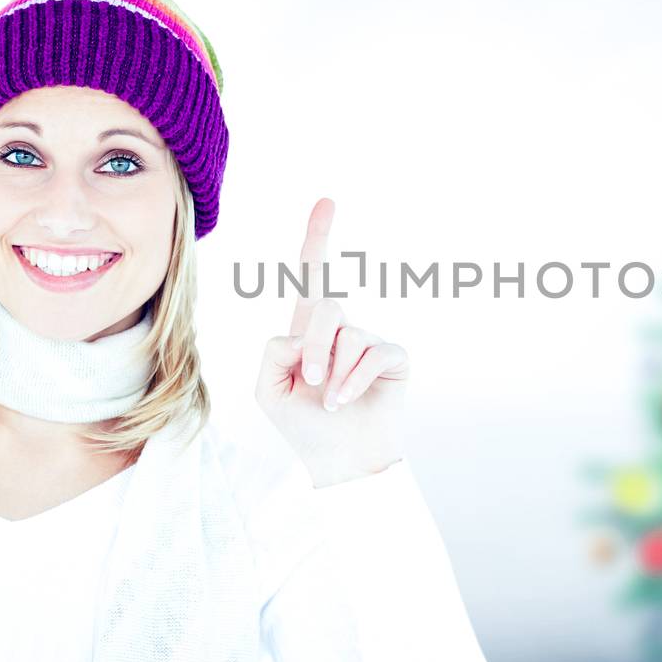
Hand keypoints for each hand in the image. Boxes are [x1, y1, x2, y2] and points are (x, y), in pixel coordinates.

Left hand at [254, 197, 408, 487]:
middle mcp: (341, 328)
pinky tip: (347, 403)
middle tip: (312, 383)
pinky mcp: (393, 356)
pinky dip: (354, 382)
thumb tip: (308, 333)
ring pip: (346, 335)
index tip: (327, 201)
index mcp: (308, 329)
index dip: (317, 238)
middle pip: (324, 308)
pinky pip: (372, 353)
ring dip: (334, 375)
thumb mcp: (268, 389)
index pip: (312, 276)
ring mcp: (369, 341)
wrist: (341, 459)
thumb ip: (274, 351)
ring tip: (331, 402)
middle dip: (314, 348)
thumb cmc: (303, 425)